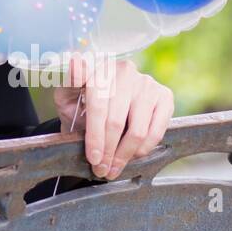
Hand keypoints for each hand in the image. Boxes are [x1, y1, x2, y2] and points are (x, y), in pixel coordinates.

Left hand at [52, 54, 172, 180]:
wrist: (104, 102)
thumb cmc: (81, 101)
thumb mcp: (67, 94)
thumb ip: (69, 82)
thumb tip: (76, 60)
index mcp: (99, 69)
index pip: (99, 107)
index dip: (95, 136)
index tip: (93, 158)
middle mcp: (125, 72)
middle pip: (117, 122)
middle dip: (108, 152)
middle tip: (102, 170)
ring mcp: (146, 83)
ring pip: (138, 130)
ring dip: (125, 155)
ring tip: (114, 168)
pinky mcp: (164, 95)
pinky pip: (157, 131)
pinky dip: (144, 148)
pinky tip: (132, 155)